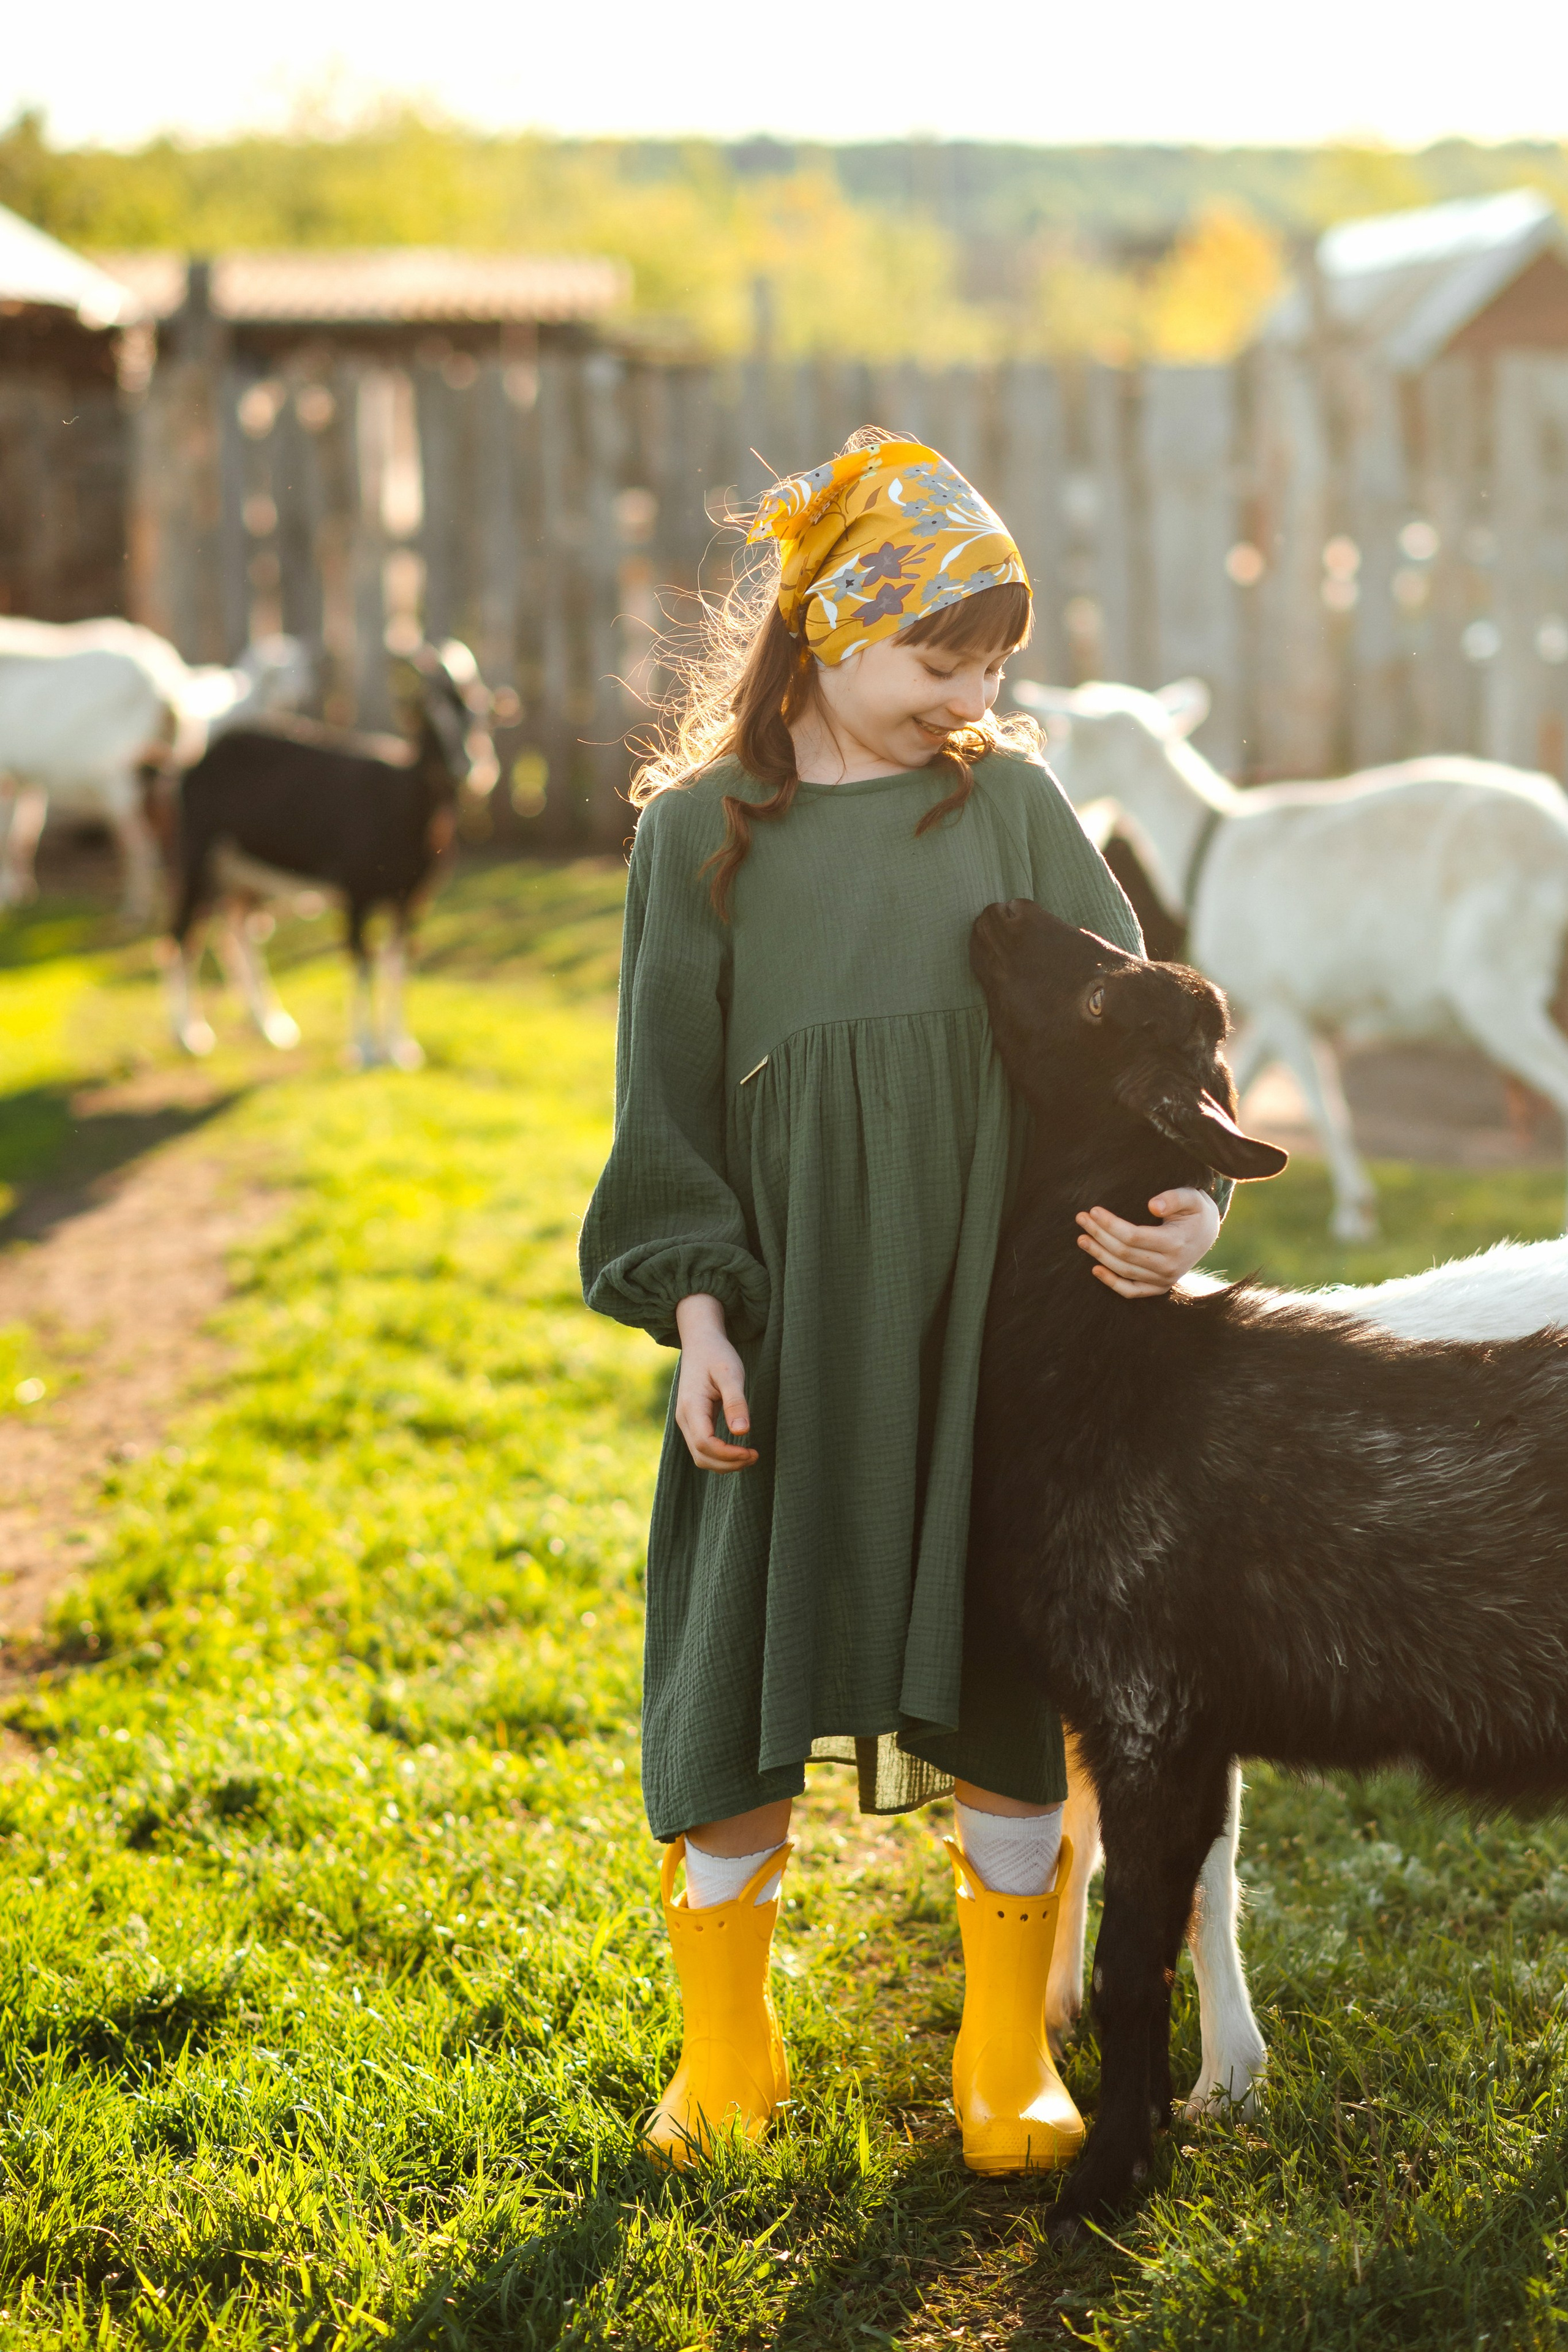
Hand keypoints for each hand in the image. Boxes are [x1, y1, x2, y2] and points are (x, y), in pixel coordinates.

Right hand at [673, 1294, 758, 1471]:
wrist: (700, 1342)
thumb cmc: (717, 1354)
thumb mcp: (730, 1373)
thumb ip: (735, 1402)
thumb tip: (742, 1432)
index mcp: (691, 1407)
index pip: (705, 1444)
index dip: (728, 1454)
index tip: (752, 1452)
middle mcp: (684, 1418)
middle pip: (701, 1456)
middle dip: (728, 1463)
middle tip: (755, 1456)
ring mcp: (686, 1421)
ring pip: (700, 1456)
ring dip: (724, 1463)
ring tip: (750, 1455)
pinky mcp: (693, 1421)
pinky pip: (702, 1448)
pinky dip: (720, 1456)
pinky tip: (739, 1450)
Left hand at [1075, 1188, 1220, 1299]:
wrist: (1207, 1234)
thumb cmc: (1194, 1212)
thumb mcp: (1191, 1198)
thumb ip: (1174, 1198)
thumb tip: (1152, 1205)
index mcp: (1175, 1243)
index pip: (1134, 1236)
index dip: (1111, 1224)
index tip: (1094, 1210)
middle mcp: (1170, 1266)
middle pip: (1124, 1253)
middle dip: (1099, 1235)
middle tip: (1081, 1219)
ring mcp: (1164, 1280)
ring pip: (1124, 1271)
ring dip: (1099, 1255)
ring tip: (1082, 1239)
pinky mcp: (1159, 1287)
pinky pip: (1131, 1291)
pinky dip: (1112, 1283)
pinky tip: (1095, 1269)